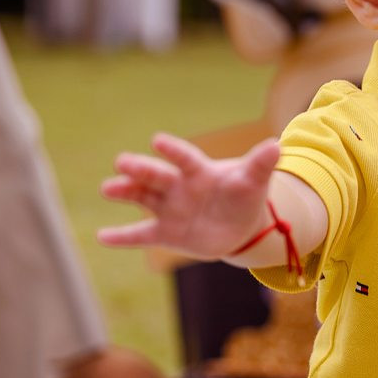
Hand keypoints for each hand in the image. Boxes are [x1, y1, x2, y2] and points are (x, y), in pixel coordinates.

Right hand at [97, 133, 280, 259]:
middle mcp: (178, 186)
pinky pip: (142, 235)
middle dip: (140, 169)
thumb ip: (260, 164)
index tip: (158, 141)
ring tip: (108, 188)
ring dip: (125, 192)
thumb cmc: (244, 196)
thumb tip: (276, 143)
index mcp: (199, 170)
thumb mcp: (254, 182)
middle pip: (156, 175)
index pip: (184, 157)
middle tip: (122, 162)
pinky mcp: (165, 232)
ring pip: (142, 198)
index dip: (173, 150)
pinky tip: (102, 236)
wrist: (240, 225)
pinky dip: (122, 236)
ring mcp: (169, 208)